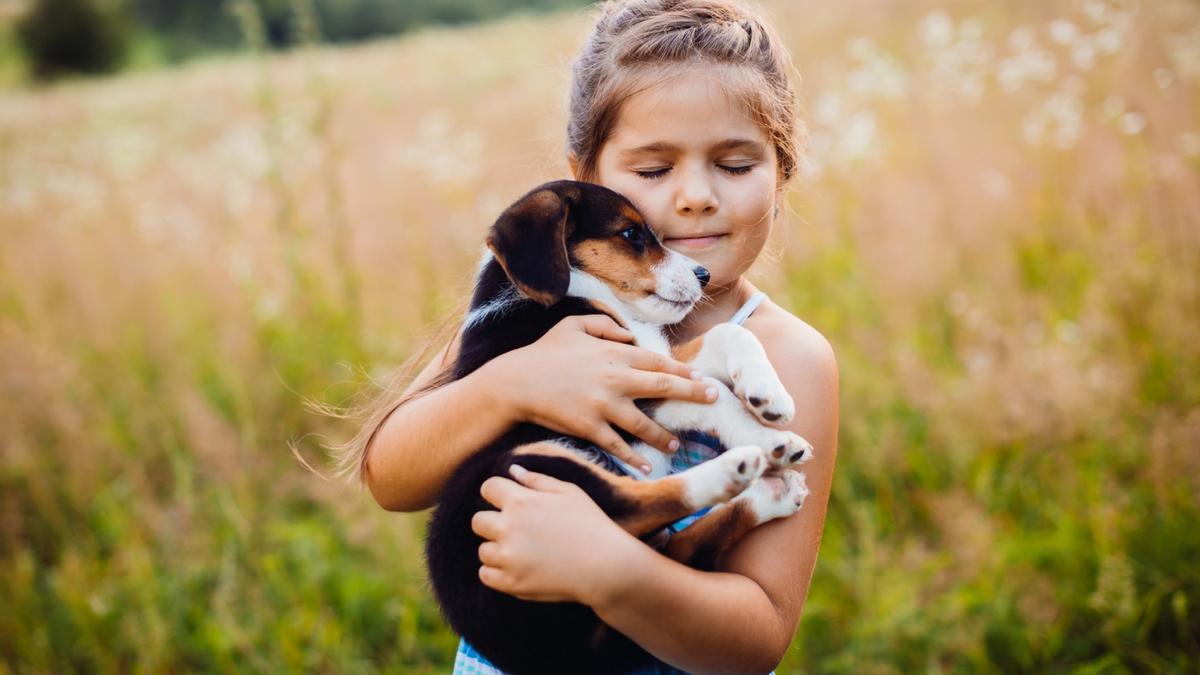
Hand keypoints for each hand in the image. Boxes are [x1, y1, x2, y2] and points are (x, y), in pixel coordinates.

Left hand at [471, 464, 636, 603]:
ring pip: (483, 550)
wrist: (606, 566)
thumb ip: (537, 480)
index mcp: (520, 501)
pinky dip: (496, 572)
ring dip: (498, 549)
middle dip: (494, 522)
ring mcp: (508, 558)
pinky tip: (517, 567)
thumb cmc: (591, 524)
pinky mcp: (511, 583)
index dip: (498, 493)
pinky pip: (486, 575)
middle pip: (478, 521)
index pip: (488, 489)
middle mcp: (509, 528)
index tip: (509, 501)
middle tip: (518, 530)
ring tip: (524, 551)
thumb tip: (512, 470)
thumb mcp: (569, 493)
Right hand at [481, 314, 717, 471]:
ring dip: (664, 435)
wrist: (515, 382)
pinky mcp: (590, 427)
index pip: (659, 362)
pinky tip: (646, 466)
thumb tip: (629, 334)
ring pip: (645, 423)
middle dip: (693, 393)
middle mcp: (615, 378)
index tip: (703, 378)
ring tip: (676, 444)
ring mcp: (603, 405)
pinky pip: (618, 445)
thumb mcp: (573, 325)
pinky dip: (634, 457)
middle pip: (664, 387)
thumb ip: (605, 325)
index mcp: (614, 352)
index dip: (684, 371)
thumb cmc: (544, 352)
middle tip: (714, 400)